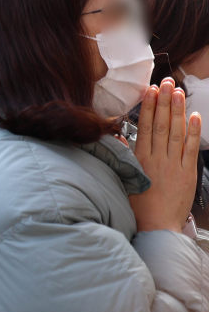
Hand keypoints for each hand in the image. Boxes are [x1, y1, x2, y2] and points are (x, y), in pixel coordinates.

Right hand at [130, 79, 201, 232]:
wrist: (156, 228)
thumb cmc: (137, 208)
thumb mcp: (123, 181)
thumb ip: (123, 157)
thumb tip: (118, 137)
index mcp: (140, 161)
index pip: (145, 128)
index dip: (148, 107)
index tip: (150, 91)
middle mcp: (158, 160)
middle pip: (162, 125)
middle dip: (164, 102)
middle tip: (166, 83)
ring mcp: (174, 165)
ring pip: (176, 133)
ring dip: (178, 111)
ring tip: (178, 92)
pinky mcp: (188, 173)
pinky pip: (191, 148)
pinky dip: (194, 132)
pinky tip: (194, 116)